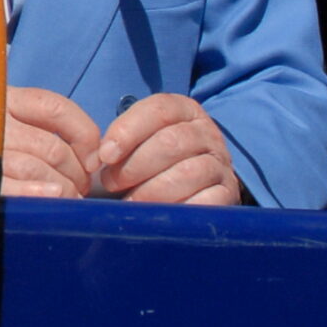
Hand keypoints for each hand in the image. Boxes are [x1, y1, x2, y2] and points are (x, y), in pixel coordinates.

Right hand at [1, 86, 101, 197]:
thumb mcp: (6, 116)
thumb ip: (40, 126)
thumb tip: (90, 157)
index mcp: (6, 99)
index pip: (55, 109)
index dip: (84, 136)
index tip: (93, 160)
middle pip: (51, 146)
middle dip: (76, 173)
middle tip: (81, 189)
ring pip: (34, 168)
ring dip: (62, 188)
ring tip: (69, 199)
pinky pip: (8, 186)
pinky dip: (34, 193)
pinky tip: (50, 197)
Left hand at [90, 94, 240, 204]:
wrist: (194, 187)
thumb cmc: (152, 163)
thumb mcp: (138, 142)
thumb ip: (120, 143)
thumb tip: (98, 160)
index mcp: (184, 110)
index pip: (158, 110)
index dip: (127, 131)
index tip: (105, 155)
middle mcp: (207, 133)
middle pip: (171, 142)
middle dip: (134, 165)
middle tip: (111, 183)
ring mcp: (221, 163)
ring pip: (188, 172)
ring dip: (151, 190)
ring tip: (130, 202)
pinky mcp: (228, 193)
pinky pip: (207, 200)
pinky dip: (178, 208)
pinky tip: (159, 216)